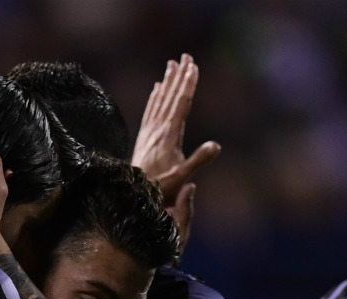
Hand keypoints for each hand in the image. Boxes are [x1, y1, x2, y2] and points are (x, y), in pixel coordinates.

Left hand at [131, 54, 220, 251]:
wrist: (130, 195)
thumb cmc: (159, 189)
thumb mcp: (182, 178)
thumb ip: (198, 160)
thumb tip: (216, 145)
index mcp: (168, 135)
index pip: (181, 104)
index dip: (188, 85)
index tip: (193, 66)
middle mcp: (157, 129)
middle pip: (170, 96)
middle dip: (179, 76)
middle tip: (186, 56)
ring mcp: (149, 132)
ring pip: (160, 100)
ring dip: (167, 81)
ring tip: (171, 64)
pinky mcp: (144, 137)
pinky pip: (151, 110)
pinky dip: (155, 97)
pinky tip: (156, 88)